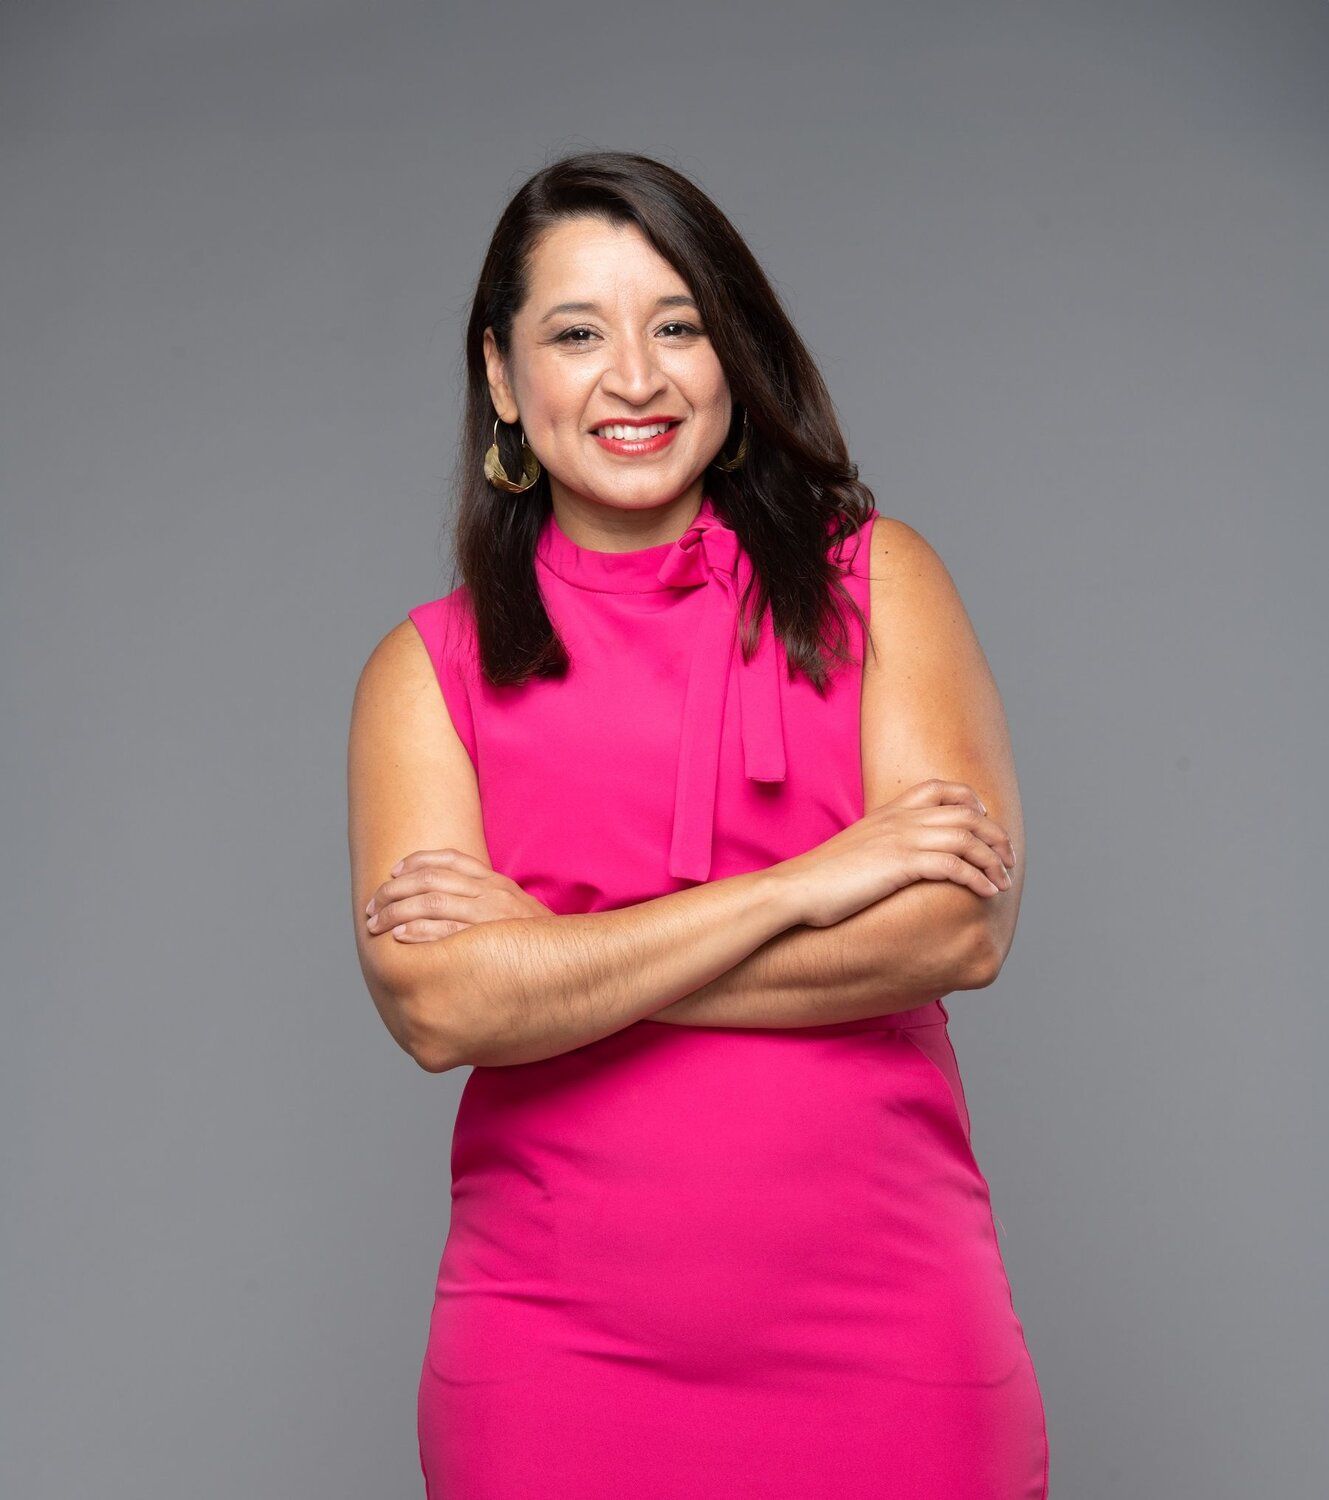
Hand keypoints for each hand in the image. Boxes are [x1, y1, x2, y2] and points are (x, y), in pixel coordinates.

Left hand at [363, 848, 552, 940]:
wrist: (579, 961)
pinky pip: (448, 932)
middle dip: (394, 892)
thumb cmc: (540, 943)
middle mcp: (492, 893)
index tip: (391, 874)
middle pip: (430, 880)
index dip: (414, 863)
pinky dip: (420, 932)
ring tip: (376, 925)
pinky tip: (400, 938)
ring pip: (432, 902)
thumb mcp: (516, 911)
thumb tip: (453, 902)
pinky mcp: (492, 941)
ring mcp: (492, 916)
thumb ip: (488, 902)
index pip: (448, 859)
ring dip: (396, 913)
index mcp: (495, 882)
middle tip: (372, 907)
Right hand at [774, 779, 1016, 928]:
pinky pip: (954, 865)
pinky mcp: (901, 864)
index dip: (970, 801)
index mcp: (888, 812)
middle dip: (995, 836)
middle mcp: (899, 820)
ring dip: (993, 860)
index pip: (940, 788)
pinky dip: (977, 878)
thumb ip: (880, 846)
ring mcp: (901, 839)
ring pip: (966, 838)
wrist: (795, 889)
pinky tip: (987, 893)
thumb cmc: (820, 879)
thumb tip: (894, 862)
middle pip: (965, 814)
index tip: (984, 820)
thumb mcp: (855, 852)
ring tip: (1005, 880)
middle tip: (1009, 859)